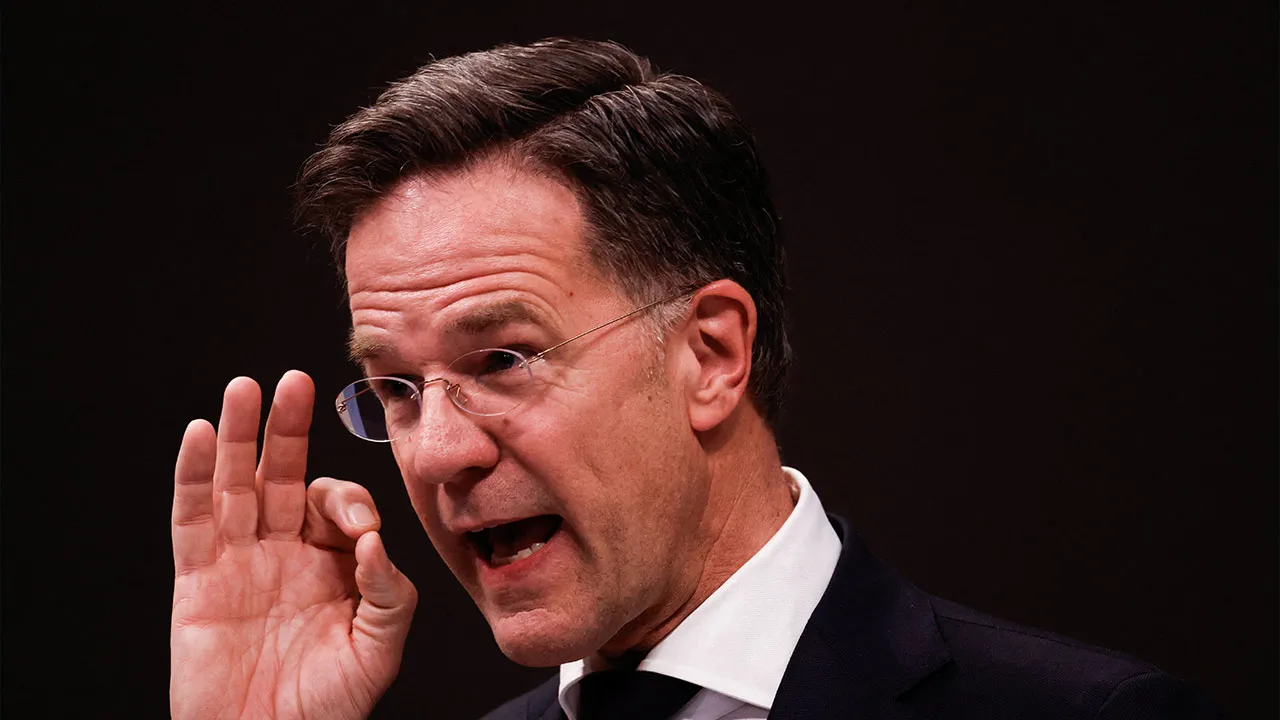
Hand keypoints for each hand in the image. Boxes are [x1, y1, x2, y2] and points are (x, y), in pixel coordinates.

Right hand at [170, 371, 417, 719]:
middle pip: (282, 476)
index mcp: (330, 564)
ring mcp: (238, 562)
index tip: (358, 528)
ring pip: (236, 485)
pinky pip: (193, 519)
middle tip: (294, 382)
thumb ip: (388, 594)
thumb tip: (375, 543)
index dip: (348, 502)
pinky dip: (195, 476)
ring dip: (240, 436)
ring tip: (244, 389)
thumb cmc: (326, 707)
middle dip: (289, 430)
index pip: (337, 506)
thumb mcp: (378, 650)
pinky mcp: (197, 580)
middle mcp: (284, 553)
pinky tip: (202, 435)